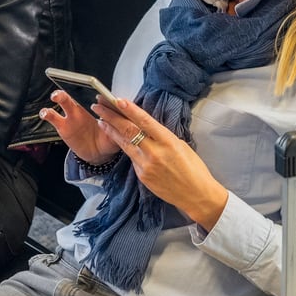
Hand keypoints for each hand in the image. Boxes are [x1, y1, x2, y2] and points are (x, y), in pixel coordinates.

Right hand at [40, 89, 118, 164]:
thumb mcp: (117, 131)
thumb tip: (119, 114)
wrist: (99, 154)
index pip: (97, 95)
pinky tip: (46, 113)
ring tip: (56, 96)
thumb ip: (117, 122)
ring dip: (59, 96)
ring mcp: (72, 115)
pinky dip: (47, 113)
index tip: (99, 95)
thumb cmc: (108, 139)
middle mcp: (84, 107)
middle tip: (72, 83)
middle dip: (74, 85)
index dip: (98, 94)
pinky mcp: (63, 126)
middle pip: (78, 92)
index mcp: (98, 106)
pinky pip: (53, 117)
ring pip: (64, 101)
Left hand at [92, 98, 229, 230]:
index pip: (145, 122)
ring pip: (124, 144)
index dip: (130, 110)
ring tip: (101, 120)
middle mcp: (155, 153)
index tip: (118, 100)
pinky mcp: (142, 176)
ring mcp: (146, 166)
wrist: (196, 194)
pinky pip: (131, 158)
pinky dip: (124, 147)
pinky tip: (117, 139)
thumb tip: (147, 128)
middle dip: (112, 117)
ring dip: (111, 130)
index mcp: (168, 142)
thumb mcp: (181, 146)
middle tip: (99, 105)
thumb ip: (162, 136)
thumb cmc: (194, 168)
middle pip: (129, 131)